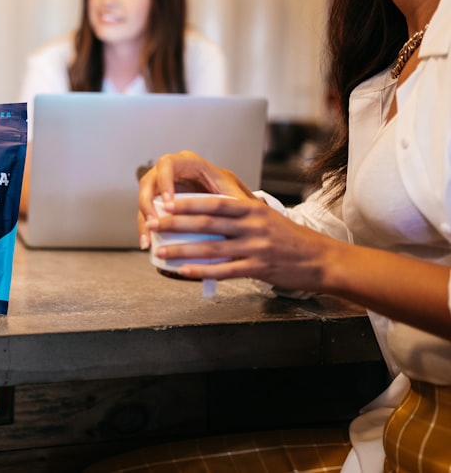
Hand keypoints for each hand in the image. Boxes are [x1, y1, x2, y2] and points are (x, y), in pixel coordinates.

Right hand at [137, 150, 253, 246]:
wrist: (226, 201)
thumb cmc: (229, 191)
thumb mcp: (234, 193)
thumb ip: (234, 199)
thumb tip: (242, 211)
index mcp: (188, 163)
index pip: (168, 164)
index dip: (164, 181)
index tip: (168, 202)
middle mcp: (171, 173)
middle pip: (149, 181)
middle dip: (147, 203)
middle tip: (154, 222)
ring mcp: (161, 188)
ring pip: (144, 199)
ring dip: (144, 219)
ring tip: (149, 238)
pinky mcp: (158, 204)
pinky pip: (146, 214)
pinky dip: (145, 229)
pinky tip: (148, 243)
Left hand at [144, 193, 336, 293]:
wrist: (322, 259)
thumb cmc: (290, 238)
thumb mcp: (266, 217)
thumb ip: (239, 214)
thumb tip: (205, 213)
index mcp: (252, 209)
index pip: (213, 202)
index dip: (186, 203)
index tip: (164, 203)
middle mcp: (252, 225)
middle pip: (206, 223)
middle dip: (176, 224)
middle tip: (152, 225)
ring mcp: (255, 248)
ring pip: (211, 248)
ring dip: (182, 250)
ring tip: (160, 252)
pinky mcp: (258, 269)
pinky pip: (224, 271)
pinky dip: (202, 271)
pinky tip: (183, 272)